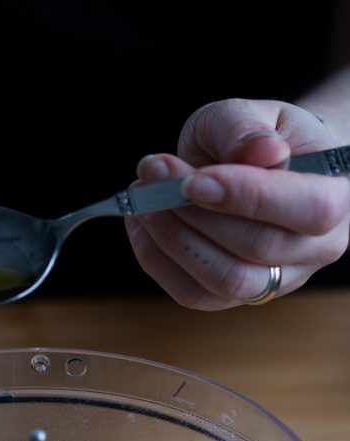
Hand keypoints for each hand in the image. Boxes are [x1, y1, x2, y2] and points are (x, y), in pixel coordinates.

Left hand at [125, 98, 349, 308]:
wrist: (259, 164)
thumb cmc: (259, 136)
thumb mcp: (251, 112)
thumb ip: (246, 128)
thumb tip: (261, 152)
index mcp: (338, 195)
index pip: (309, 208)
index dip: (247, 196)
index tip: (190, 180)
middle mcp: (317, 248)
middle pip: (258, 248)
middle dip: (194, 213)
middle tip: (150, 176)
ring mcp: (280, 280)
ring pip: (227, 281)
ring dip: (173, 240)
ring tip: (143, 198)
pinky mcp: (239, 296)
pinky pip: (196, 295)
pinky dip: (159, 261)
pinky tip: (142, 225)